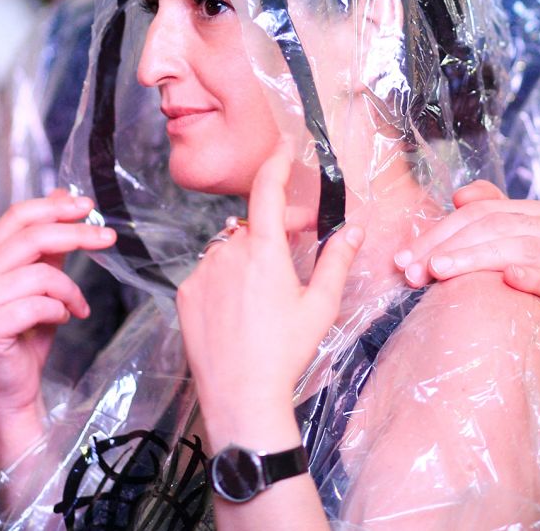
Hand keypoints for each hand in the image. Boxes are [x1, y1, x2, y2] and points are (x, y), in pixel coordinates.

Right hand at [0, 191, 114, 459]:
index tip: (88, 205)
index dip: (55, 206)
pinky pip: (38, 305)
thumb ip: (50, 244)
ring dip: (70, 289)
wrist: (12, 387)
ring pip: (40, 273)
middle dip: (77, 234)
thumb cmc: (28, 334)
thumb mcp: (44, 281)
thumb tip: (64, 198)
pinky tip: (64, 320)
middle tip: (108, 238)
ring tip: (78, 307)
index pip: (19, 214)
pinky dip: (60, 310)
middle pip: (33, 236)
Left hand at [176, 154, 362, 450]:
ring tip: (270, 284)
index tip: (285, 143)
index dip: (276, 161)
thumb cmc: (285, 352)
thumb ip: (336, 260)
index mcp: (263, 251)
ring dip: (250, 252)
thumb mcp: (320, 306)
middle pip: (254, 223)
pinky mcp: (185, 294)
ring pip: (230, 247)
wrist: (240, 396)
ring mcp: (202, 273)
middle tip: (303, 239)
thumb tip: (354, 228)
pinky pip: (209, 271)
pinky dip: (226, 276)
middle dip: (278, 224)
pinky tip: (242, 304)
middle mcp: (228, 253)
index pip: (267, 190)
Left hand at [392, 181, 539, 366]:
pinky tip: (509, 279)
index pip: (476, 212)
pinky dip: (533, 276)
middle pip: (492, 226)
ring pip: (518, 246)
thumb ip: (488, 221)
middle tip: (414, 272)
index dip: (436, 233)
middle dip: (447, 248)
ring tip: (441, 272)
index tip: (403, 260)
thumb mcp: (513, 250)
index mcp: (532, 212)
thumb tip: (458, 196)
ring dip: (475, 258)